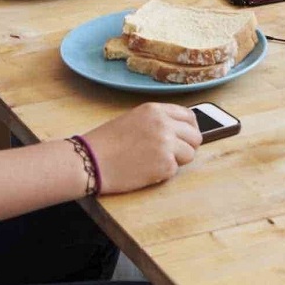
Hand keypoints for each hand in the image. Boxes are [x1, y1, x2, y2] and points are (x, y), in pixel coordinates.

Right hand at [80, 102, 199, 193]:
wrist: (90, 160)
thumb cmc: (106, 142)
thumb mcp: (134, 119)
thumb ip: (158, 121)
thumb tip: (179, 131)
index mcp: (156, 110)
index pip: (189, 117)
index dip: (189, 130)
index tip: (185, 138)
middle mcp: (164, 124)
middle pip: (195, 136)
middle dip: (187, 147)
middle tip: (171, 154)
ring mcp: (166, 145)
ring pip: (189, 154)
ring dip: (176, 161)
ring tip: (154, 162)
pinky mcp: (165, 165)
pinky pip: (175, 170)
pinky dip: (163, 173)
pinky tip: (145, 170)